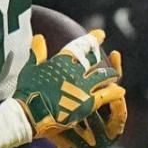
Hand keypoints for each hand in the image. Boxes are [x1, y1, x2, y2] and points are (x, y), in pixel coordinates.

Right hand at [13, 32, 125, 147]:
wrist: (30, 114)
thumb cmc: (27, 92)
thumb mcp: (31, 68)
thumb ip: (37, 52)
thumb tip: (39, 36)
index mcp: (62, 60)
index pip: (80, 45)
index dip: (92, 38)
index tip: (100, 33)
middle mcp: (75, 70)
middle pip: (93, 58)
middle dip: (100, 53)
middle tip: (107, 53)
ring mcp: (83, 86)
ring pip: (103, 75)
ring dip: (110, 73)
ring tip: (114, 74)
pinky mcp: (88, 103)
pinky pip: (106, 95)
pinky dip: (115, 92)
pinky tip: (120, 91)